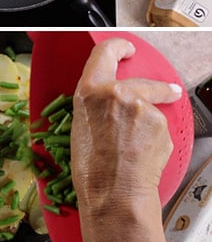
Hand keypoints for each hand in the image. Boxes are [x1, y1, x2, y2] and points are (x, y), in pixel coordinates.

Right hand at [71, 37, 180, 241]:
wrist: (114, 194)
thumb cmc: (92, 172)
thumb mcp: (80, 131)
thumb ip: (96, 109)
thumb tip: (109, 107)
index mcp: (90, 93)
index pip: (105, 53)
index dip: (118, 48)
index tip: (127, 50)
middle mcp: (117, 94)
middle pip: (139, 81)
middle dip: (152, 89)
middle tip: (162, 93)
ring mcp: (142, 107)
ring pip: (153, 105)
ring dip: (152, 119)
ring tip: (140, 146)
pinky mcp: (160, 123)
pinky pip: (160, 125)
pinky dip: (155, 137)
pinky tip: (144, 154)